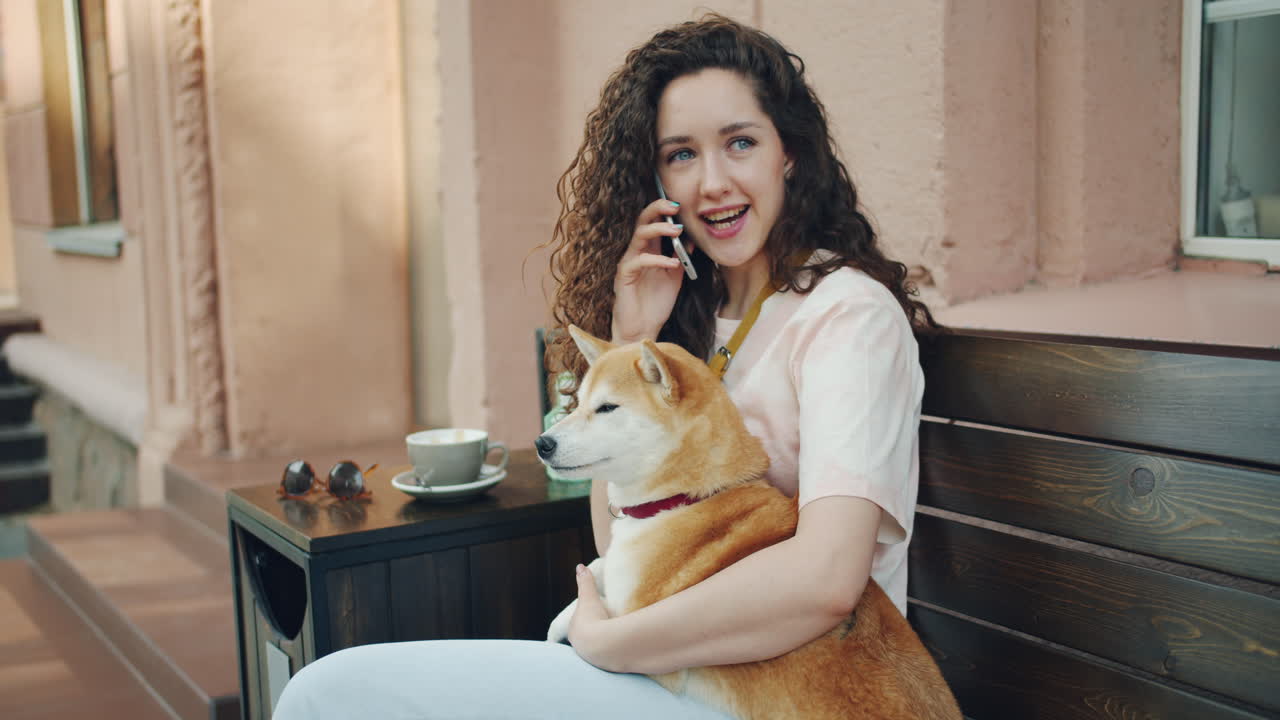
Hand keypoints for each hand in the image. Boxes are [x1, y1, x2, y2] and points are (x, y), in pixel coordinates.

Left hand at [566, 563, 620, 670]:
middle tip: (604, 629)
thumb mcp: (589, 597)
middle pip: (586, 638)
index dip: (586, 620)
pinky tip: (619, 651)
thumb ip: (585, 582)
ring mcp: (590, 656)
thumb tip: (580, 566)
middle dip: (593, 634)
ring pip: (595, 649)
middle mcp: (579, 645)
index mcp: (574, 631)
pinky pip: (607, 656)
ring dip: (603, 645)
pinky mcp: (603, 663)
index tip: (594, 618)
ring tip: (613, 641)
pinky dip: (612, 653)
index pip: (579, 624)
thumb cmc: (593, 619)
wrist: (601, 644)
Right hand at [611, 200, 692, 343]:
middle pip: (642, 220)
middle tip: (675, 206)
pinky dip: (657, 259)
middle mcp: (637, 252)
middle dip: (658, 209)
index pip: (652, 221)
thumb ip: (681, 259)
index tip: (680, 205)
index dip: (663, 209)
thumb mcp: (675, 278)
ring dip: (659, 229)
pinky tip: (672, 264)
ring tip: (677, 230)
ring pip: (639, 235)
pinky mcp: (624, 276)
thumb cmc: (656, 304)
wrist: (643, 329)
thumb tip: (692, 240)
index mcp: (649, 250)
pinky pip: (639, 261)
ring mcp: (629, 262)